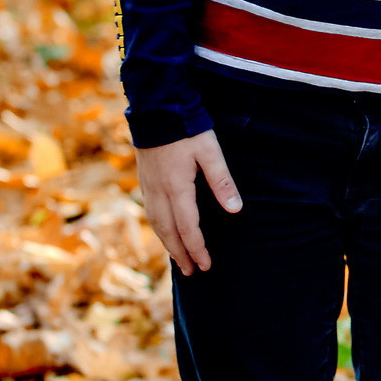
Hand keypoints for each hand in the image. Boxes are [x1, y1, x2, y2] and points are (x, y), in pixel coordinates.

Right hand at [136, 130, 241, 277]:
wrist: (156, 107)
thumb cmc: (187, 128)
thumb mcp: (210, 151)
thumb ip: (222, 181)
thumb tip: (235, 209)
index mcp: (177, 187)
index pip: (188, 227)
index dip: (197, 248)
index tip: (206, 265)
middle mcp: (159, 192)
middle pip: (169, 232)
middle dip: (180, 254)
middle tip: (191, 272)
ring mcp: (149, 186)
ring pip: (157, 224)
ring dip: (168, 244)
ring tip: (178, 259)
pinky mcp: (145, 180)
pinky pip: (151, 213)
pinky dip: (159, 229)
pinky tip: (165, 231)